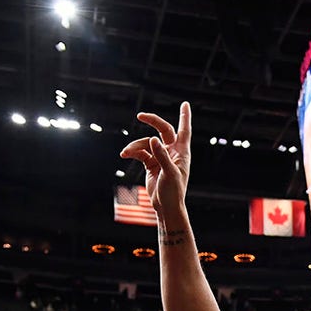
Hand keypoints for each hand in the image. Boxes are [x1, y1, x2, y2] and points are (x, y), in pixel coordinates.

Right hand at [120, 102, 191, 217]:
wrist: (165, 206)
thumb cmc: (173, 192)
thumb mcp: (169, 173)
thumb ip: (161, 156)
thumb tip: (153, 139)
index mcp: (182, 153)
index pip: (184, 130)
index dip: (185, 117)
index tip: (185, 104)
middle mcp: (172, 152)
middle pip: (163, 130)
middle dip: (153, 122)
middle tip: (141, 116)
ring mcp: (161, 157)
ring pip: (147, 143)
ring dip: (135, 145)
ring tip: (126, 152)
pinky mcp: (151, 164)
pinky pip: (140, 153)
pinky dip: (132, 152)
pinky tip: (124, 154)